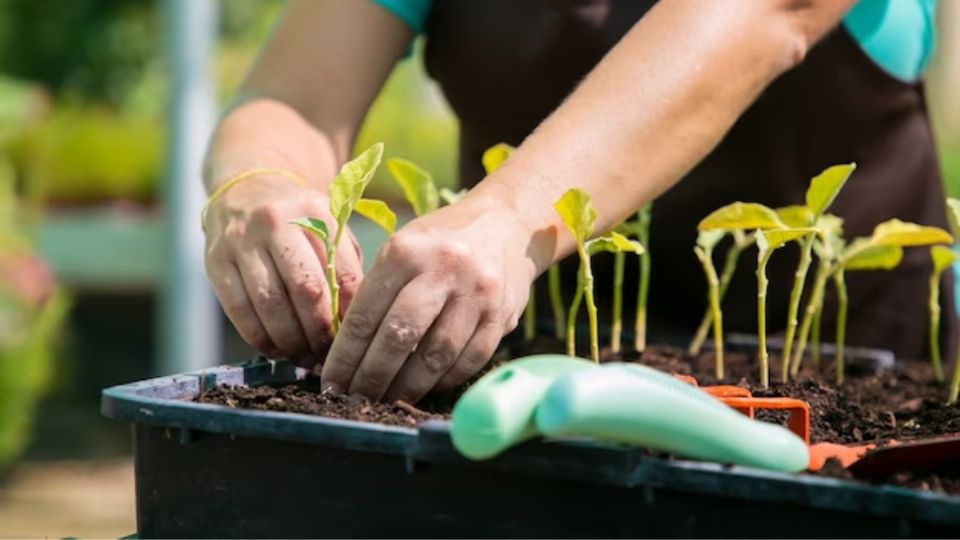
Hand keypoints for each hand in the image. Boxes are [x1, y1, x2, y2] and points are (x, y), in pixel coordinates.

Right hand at [203, 175, 363, 363]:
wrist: (245, 192)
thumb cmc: (300, 222)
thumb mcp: (329, 228)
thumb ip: (345, 265)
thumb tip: (354, 321)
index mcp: (316, 212)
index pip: (341, 272)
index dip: (349, 312)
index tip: (353, 335)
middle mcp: (277, 222)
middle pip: (306, 290)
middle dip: (320, 331)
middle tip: (327, 354)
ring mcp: (242, 241)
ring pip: (271, 304)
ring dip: (291, 340)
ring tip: (303, 356)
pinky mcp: (215, 261)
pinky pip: (239, 310)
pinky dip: (260, 338)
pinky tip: (276, 349)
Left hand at [320, 194, 537, 402]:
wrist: (506, 225)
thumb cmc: (440, 243)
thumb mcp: (403, 248)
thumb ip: (377, 291)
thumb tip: (346, 351)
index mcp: (406, 251)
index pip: (365, 315)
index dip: (345, 356)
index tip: (331, 382)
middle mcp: (443, 269)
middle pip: (399, 337)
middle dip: (372, 377)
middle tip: (355, 399)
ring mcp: (476, 294)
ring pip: (436, 356)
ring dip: (408, 386)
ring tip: (387, 400)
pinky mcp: (501, 315)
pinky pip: (469, 360)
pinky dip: (444, 380)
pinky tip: (426, 387)